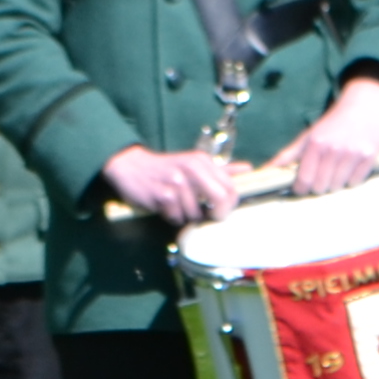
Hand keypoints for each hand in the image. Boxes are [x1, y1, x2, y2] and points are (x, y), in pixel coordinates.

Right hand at [104, 147, 242, 227]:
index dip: (229, 205)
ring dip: (187, 217)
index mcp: (202, 161)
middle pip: (220, 199)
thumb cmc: (166, 168)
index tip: (219, 210)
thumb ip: (222, 169)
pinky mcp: (163, 195)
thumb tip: (248, 169)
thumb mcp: (194, 164)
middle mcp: (192, 169)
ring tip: (177, 206)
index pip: (231, 188)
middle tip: (206, 216)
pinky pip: (177, 217)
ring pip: (196, 214)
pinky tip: (165, 208)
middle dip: (216, 214)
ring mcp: (177, 181)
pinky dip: (172, 218)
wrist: (130, 165)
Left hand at [283, 77, 378, 197]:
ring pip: (338, 186)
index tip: (302, 186)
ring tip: (336, 169)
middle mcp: (334, 149)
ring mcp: (354, 153)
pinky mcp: (370, 157)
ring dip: (335, 183)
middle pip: (321, 186)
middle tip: (321, 175)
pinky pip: (356, 182)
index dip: (301, 187)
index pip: (304, 179)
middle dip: (318, 185)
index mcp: (316, 143)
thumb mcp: (309, 135)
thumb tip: (266, 169)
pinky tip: (350, 166)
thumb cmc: (333, 123)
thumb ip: (288, 155)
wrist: (364, 105)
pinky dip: (351, 179)